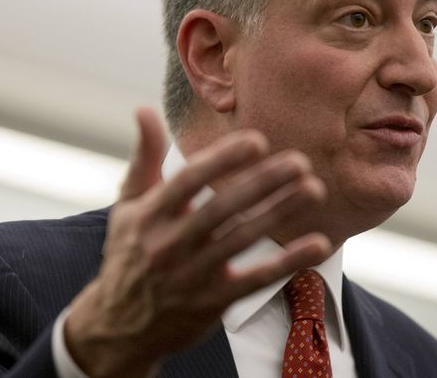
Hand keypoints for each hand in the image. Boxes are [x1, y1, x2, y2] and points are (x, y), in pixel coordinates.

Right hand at [64, 108, 330, 377]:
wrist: (118, 327)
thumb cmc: (127, 255)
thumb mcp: (127, 206)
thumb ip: (143, 158)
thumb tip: (144, 110)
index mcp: (150, 215)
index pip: (189, 180)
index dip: (223, 159)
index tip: (257, 140)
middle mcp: (170, 243)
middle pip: (223, 207)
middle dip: (263, 182)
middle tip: (299, 161)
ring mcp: (193, 275)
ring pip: (244, 238)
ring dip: (281, 212)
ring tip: (313, 188)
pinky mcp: (213, 301)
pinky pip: (257, 279)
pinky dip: (289, 262)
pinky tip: (318, 243)